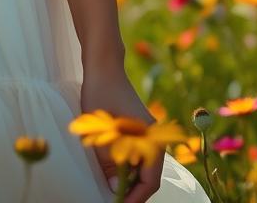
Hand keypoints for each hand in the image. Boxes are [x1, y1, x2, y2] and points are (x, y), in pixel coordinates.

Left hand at [79, 68, 163, 202]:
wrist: (103, 66)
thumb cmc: (101, 94)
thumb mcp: (102, 131)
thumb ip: (110, 161)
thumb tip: (114, 187)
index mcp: (152, 139)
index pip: (150, 180)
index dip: (136, 197)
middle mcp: (155, 137)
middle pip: (150, 175)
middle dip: (134, 191)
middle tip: (116, 200)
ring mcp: (149, 132)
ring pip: (145, 165)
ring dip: (131, 178)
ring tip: (113, 188)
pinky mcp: (140, 127)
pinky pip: (140, 153)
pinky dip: (130, 164)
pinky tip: (115, 168)